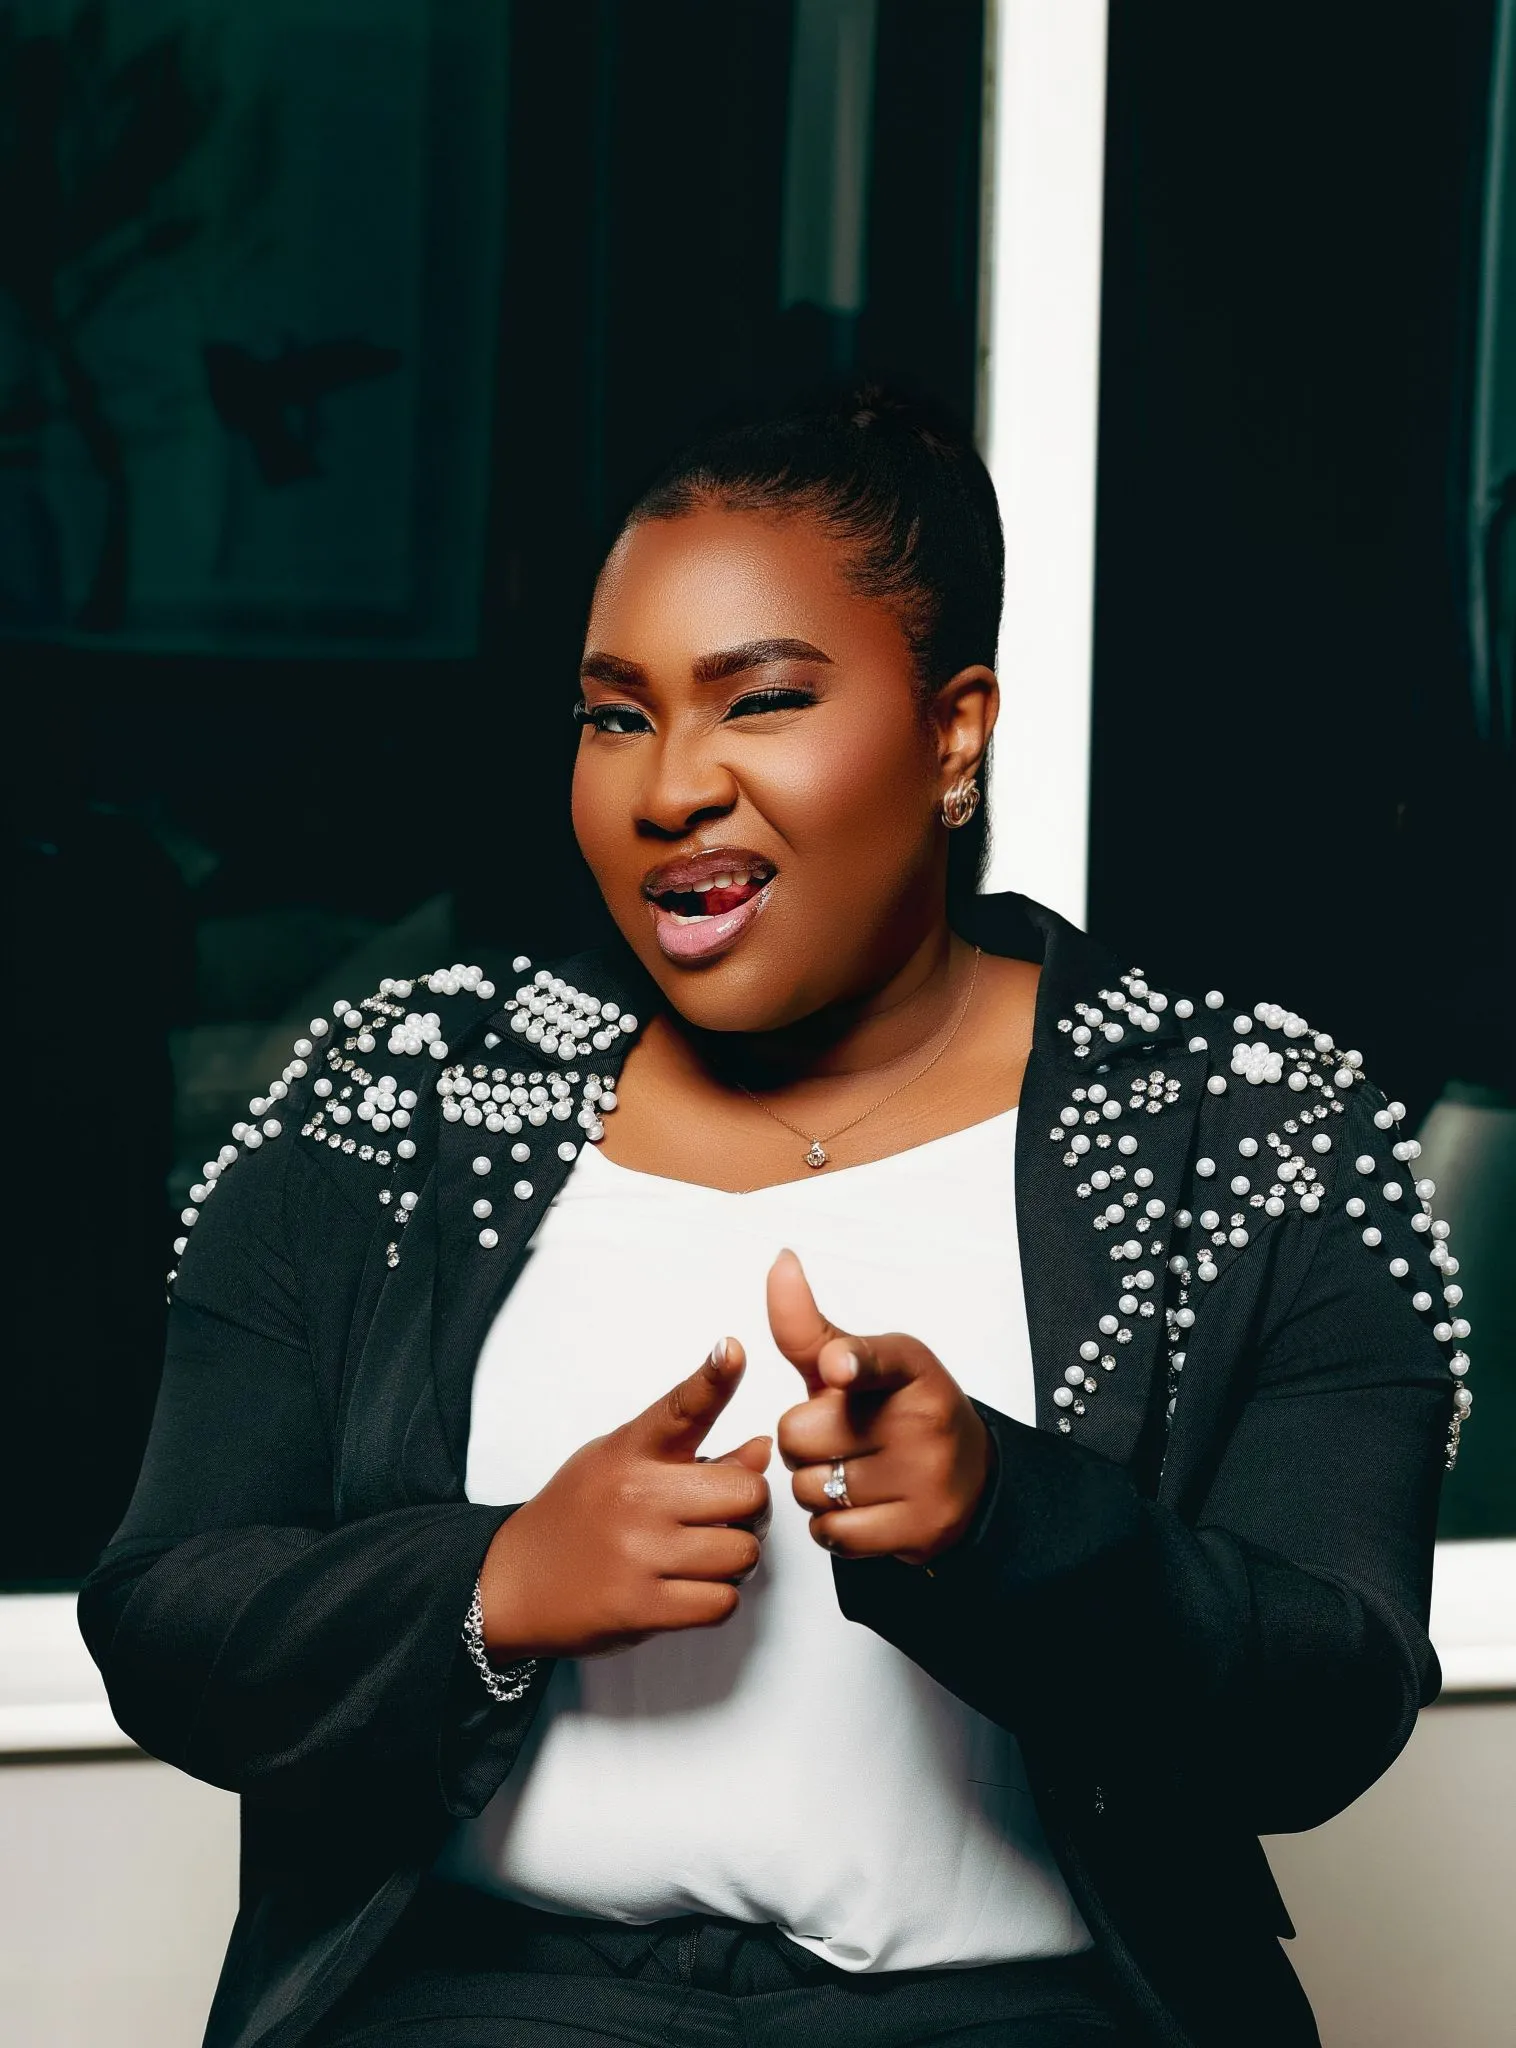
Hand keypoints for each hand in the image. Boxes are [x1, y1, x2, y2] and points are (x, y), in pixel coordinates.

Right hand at [477, 1339, 772, 1660]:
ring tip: (699, 1558)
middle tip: (724, 1520)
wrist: (514, 1582)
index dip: (714, 1378)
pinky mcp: (641, 1607)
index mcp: (631, 1450)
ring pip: (742, 1554)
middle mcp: (636, 1495)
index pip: (681, 1407)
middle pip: (748, 1494)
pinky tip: (686, 1589)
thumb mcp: (621, 1466)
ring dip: (733, 1563)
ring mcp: (638, 1552)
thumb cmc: (578, 1516)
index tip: (733, 1352)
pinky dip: (716, 1601)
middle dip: (749, 1512)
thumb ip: (694, 1458)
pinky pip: (722, 1603)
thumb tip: (762, 1450)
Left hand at [769, 1249, 993, 1566]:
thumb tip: (780, 1261)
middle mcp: (922, 1419)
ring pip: (809, 1488)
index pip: (878, 1358)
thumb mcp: (859, 1364)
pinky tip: (860, 1507)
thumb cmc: (899, 1413)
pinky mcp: (920, 1529)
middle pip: (800, 1435)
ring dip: (814, 1486)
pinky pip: (829, 1533)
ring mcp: (925, 1477)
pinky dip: (830, 1526)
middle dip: (802, 1441)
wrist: (970, 1477)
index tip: (838, 1366)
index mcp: (909, 1367)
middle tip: (839, 1438)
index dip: (853, 1361)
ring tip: (853, 1472)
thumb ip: (808, 1327)